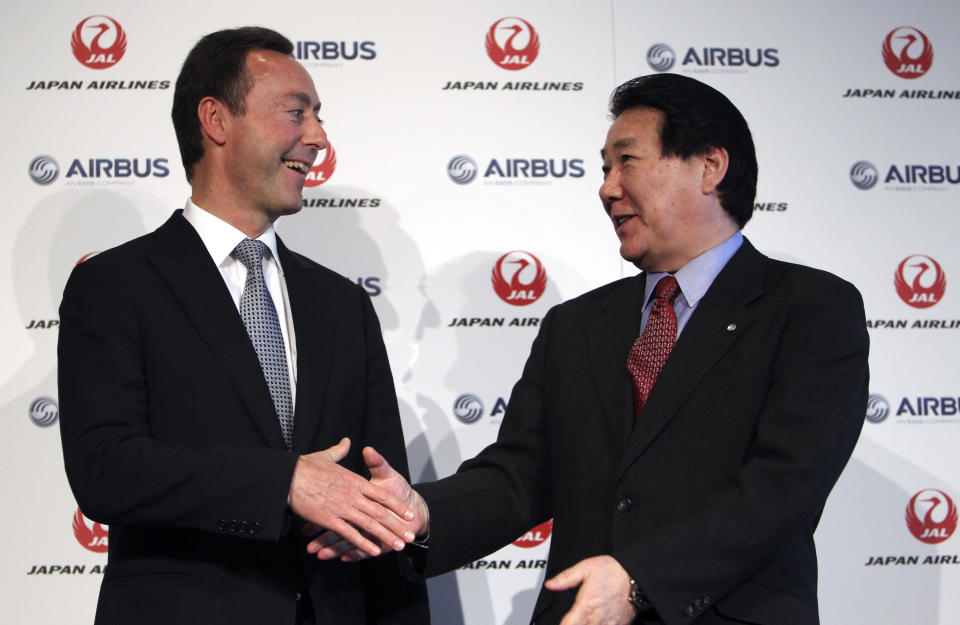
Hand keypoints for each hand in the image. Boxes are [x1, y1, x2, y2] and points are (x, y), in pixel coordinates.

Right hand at [289, 438, 415, 556]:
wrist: (287, 476)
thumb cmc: (306, 466)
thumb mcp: (327, 456)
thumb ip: (340, 451)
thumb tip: (346, 442)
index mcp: (354, 481)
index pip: (382, 495)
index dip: (397, 505)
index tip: (410, 513)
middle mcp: (352, 495)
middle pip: (380, 513)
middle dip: (397, 525)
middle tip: (410, 536)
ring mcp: (342, 508)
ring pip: (369, 525)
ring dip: (385, 537)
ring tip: (398, 546)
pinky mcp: (329, 519)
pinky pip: (349, 533)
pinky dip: (362, 543)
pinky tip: (373, 550)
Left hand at [544, 555, 637, 624]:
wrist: (636, 575)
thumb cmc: (612, 571)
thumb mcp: (585, 568)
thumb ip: (566, 578)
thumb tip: (550, 584)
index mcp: (585, 605)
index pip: (568, 624)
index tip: (562, 623)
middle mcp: (597, 618)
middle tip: (575, 620)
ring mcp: (609, 623)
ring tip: (586, 621)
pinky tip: (597, 622)